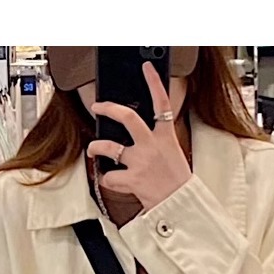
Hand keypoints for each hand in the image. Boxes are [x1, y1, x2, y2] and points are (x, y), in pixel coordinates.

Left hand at [88, 62, 190, 211]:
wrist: (180, 205)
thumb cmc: (176, 182)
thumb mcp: (172, 154)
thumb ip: (156, 141)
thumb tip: (136, 136)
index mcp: (165, 137)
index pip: (162, 103)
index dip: (154, 82)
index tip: (146, 67)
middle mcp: (152, 145)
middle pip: (127, 117)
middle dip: (108, 109)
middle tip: (98, 106)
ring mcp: (141, 162)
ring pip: (110, 147)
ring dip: (96, 147)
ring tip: (93, 150)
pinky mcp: (132, 179)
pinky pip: (110, 176)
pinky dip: (108, 180)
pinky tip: (112, 181)